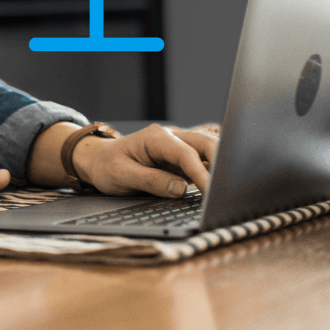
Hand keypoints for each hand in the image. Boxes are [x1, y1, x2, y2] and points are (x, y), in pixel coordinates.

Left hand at [73, 124, 217, 197]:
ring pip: (208, 149)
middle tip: (229, 188)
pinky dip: (214, 169)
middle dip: (221, 162)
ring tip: (231, 186)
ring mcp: (178, 145)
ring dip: (220, 164)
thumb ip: (152, 181)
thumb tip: (181, 188)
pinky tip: (221, 184)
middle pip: (205, 143)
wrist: (99, 160)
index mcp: (156, 137)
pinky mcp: (181, 158)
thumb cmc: (107, 166)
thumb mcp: (122, 175)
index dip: (201, 173)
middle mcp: (171, 137)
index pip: (186, 154)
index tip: (212, 192)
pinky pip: (202, 159)